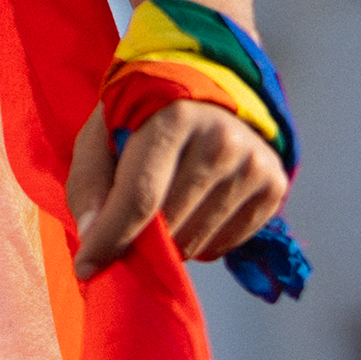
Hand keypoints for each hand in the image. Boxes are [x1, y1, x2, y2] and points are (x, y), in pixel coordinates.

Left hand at [67, 99, 288, 283]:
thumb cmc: (142, 119)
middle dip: (138, 237)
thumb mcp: (102, 136)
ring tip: (164, 202)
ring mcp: (253, 163)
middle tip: (130, 215)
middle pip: (168, 226)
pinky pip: (223, 246)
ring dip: (169, 240)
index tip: (86, 268)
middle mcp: (221, 139)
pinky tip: (193, 205)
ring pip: (195, 243)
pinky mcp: (274, 185)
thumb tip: (93, 238)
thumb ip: (89, 184)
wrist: (208, 91)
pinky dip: (198, 240)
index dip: (111, 238)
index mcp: (174, 117)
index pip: (141, 196)